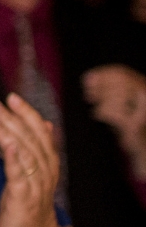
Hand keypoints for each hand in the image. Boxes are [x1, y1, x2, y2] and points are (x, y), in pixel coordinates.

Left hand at [0, 93, 60, 226]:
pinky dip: (14, 156)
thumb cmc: (24, 210)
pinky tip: (6, 143)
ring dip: (9, 131)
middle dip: (14, 117)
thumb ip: (33, 153)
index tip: (11, 97)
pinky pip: (19, 173)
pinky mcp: (24, 196)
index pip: (35, 132)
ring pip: (24, 150)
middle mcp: (42, 170)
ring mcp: (34, 182)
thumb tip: (42, 128)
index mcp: (42, 164)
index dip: (24, 114)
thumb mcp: (29, 177)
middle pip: (30, 137)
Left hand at [83, 63, 145, 178]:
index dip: (101, 74)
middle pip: (118, 81)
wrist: (145, 154)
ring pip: (116, 95)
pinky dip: (101, 112)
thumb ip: (109, 90)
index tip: (86, 80)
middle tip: (89, 96)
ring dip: (101, 101)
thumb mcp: (122, 105)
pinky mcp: (136, 127)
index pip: (122, 72)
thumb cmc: (130, 129)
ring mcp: (145, 112)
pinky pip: (114, 112)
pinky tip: (98, 116)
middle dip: (100, 87)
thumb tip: (88, 78)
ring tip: (96, 108)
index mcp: (145, 87)